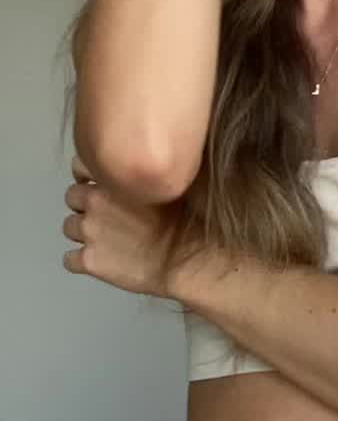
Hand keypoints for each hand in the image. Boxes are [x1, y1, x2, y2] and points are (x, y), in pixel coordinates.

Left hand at [62, 154, 181, 297]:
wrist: (186, 256)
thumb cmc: (185, 216)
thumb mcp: (169, 176)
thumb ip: (143, 167)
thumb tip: (140, 159)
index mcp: (112, 175)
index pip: (79, 165)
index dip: (87, 175)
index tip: (97, 182)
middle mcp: (95, 200)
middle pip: (71, 196)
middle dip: (84, 203)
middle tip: (106, 213)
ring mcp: (90, 232)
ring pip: (68, 227)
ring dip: (82, 231)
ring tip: (105, 238)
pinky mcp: (89, 261)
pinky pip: (69, 260)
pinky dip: (80, 260)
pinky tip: (101, 260)